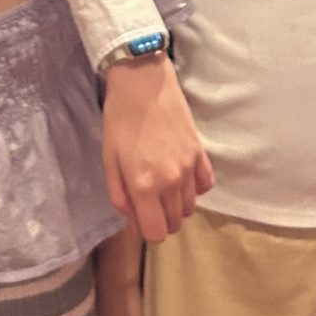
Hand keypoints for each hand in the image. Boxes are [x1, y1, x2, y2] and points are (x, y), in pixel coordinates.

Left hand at [101, 54, 211, 240]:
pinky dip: (195, 187)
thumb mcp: (109, 159)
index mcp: (143, 186)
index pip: (156, 233)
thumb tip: (135, 219)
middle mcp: (170, 182)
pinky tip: (181, 174)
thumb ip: (120, 196)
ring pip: (190, 207)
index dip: (147, 228)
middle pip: (175, 223)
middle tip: (148, 196)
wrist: (142, 82)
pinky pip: (205, 186)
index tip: (140, 213)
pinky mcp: (201, 153)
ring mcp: (189, 168)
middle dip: (161, 217)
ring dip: (176, 203)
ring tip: (162, 182)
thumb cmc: (119, 119)